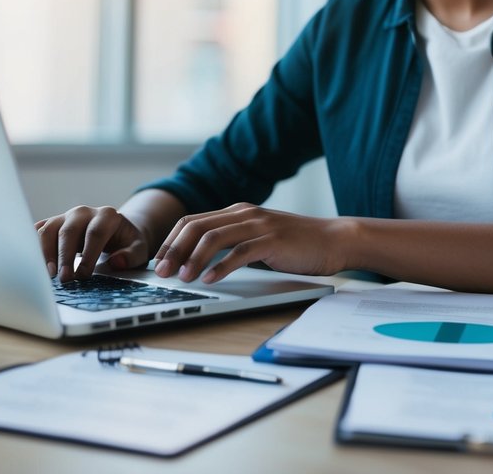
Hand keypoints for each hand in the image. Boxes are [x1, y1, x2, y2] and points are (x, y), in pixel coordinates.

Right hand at [35, 205, 151, 282]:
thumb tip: (116, 262)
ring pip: (49, 229)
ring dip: (45, 252)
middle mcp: (84, 212)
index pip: (95, 234)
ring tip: (48, 275)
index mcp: (107, 215)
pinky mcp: (53, 223)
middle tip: (64, 279)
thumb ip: (131, 255)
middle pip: (69, 231)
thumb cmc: (126, 242)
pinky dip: (33, 246)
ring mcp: (66, 216)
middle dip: (65, 257)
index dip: (88, 255)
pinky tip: (33, 263)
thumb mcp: (138, 248)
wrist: (115, 230)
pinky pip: (39, 231)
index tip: (83, 275)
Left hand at [153, 203, 351, 283]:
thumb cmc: (296, 244)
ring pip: (213, 238)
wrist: (333, 240)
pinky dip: (220, 267)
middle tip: (161, 272)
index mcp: (237, 212)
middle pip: (196, 227)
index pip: (192, 221)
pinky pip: (239, 253)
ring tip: (182, 278)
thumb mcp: (258, 238)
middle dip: (174, 250)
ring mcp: (258, 225)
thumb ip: (234, 242)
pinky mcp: (272, 241)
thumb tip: (199, 261)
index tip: (158, 261)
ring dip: (192, 259)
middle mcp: (244, 213)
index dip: (171, 241)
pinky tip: (209, 280)